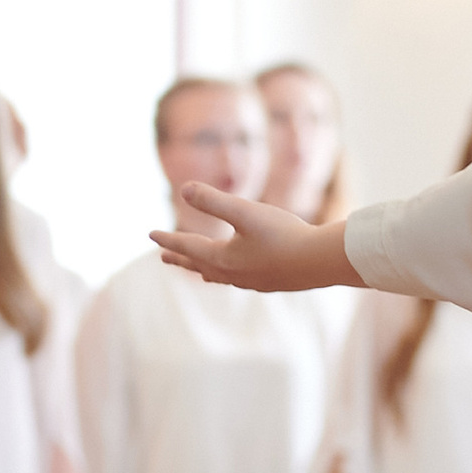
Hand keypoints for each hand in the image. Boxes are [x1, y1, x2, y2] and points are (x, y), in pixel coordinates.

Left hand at [151, 191, 350, 292]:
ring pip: (219, 275)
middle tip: (163, 256)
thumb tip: (183, 189)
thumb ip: (213, 201)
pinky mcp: (270, 283)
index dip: (168, 238)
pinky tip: (238, 272)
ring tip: (197, 267)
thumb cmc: (283, 235)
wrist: (321, 262)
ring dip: (204, 268)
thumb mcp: (245, 212)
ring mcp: (252, 282)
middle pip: (199, 264)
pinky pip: (239, 279)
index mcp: (223, 258)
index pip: (188, 246)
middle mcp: (233, 274)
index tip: (150, 234)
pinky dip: (227, 274)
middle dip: (181, 257)